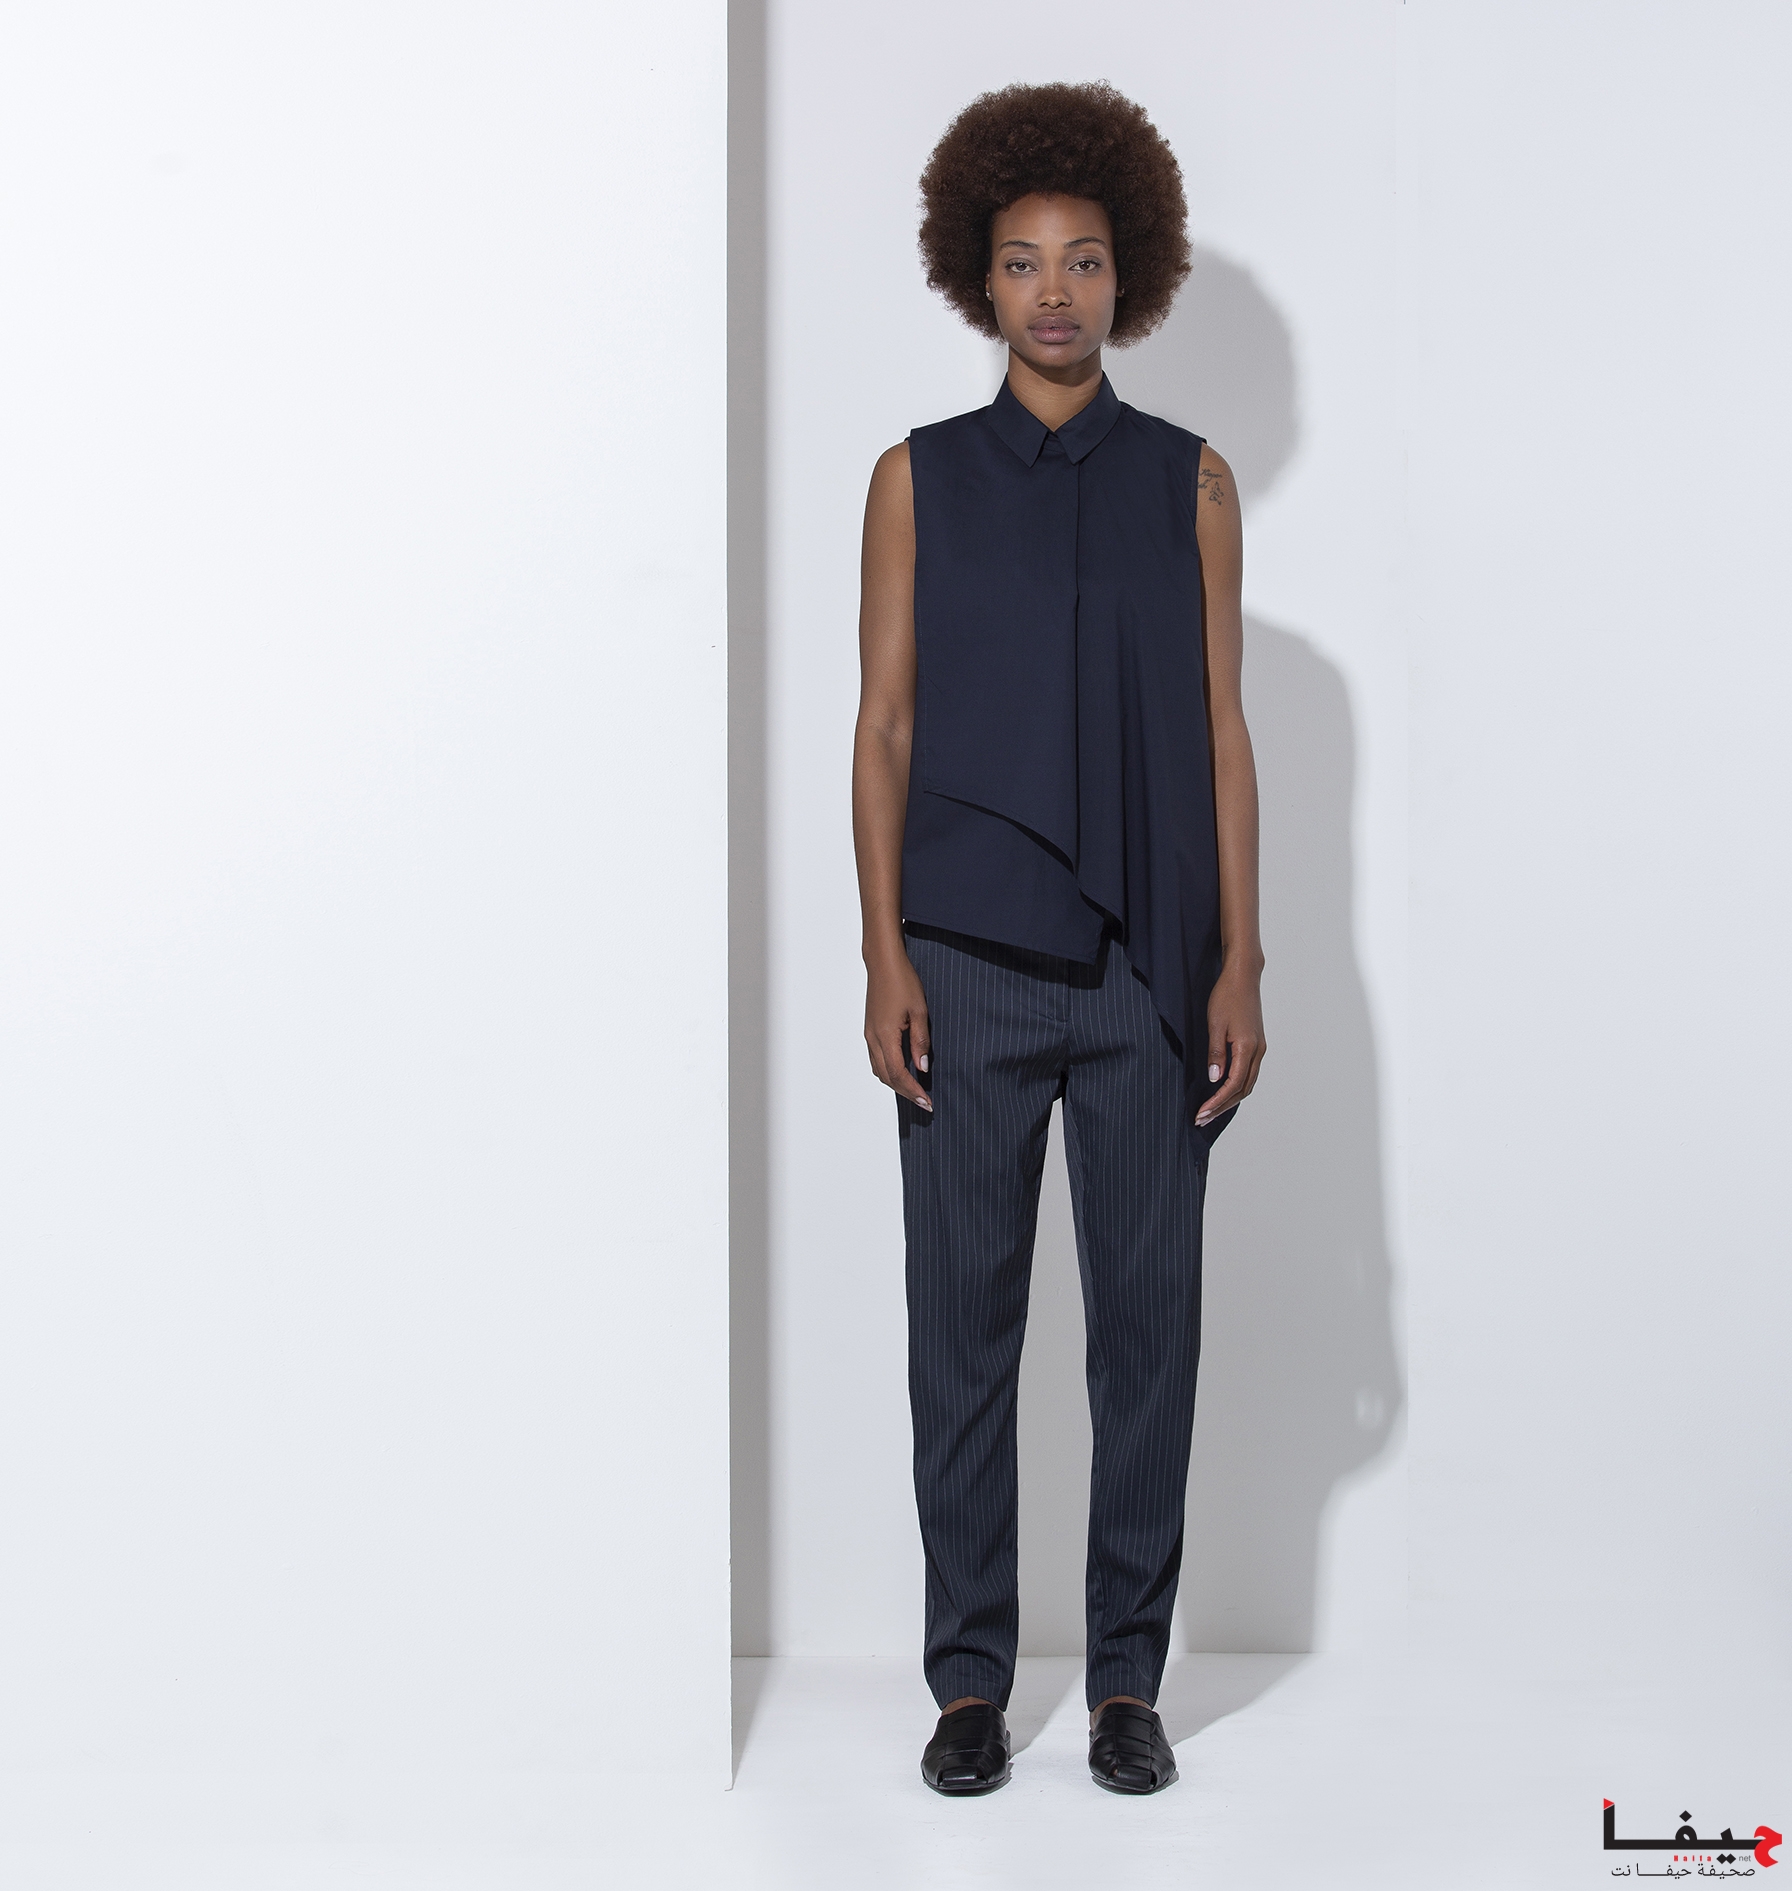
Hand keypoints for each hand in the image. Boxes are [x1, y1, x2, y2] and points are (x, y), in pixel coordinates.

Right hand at [865, 951, 932, 1110]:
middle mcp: (873, 1038)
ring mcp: (869, 1034)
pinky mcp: (870, 1030)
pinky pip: (876, 1059)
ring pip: (879, 1070)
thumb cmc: (902, 981)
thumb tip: (922, 1067)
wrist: (883, 963)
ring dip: (896, 1083)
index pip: (897, 1073)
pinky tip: (903, 1070)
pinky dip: (889, 1071)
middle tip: (924, 1102)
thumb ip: (920, 1041)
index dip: (912, 1090)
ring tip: (915, 1090)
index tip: (927, 1101)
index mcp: (885, 1035)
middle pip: (886, 1077)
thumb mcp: (919, 1011)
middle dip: (905, 1092)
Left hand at [1197, 961, 1264, 1126]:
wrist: (1243, 977)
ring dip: (1230, 1100)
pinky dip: (1236, 1088)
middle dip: (1222, 1107)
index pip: (1233, 1085)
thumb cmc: (1226, 996)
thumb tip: (1214, 1079)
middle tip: (1202, 1119)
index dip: (1216, 1102)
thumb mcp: (1215, 1025)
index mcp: (1248, 1048)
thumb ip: (1216, 1054)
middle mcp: (1258, 1051)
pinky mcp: (1256, 1044)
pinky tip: (1223, 1091)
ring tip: (1210, 1111)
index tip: (1201, 1113)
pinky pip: (1249, 1074)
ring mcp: (1260, 1048)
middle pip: (1242, 1090)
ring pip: (1248, 1084)